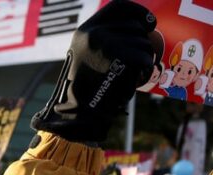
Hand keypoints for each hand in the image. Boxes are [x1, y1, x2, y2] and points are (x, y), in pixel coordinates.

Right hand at [31, 0, 155, 142]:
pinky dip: (145, 69)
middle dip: (141, 43)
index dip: (137, 12)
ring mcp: (106, 44)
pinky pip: (144, 57)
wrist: (79, 112)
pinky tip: (136, 79)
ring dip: (144, 59)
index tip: (148, 23)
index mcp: (84, 31)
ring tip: (131, 73)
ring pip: (143, 43)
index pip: (118, 6)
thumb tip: (139, 27)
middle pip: (134, 27)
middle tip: (135, 62)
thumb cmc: (87, 88)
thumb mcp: (87, 55)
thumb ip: (106, 38)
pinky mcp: (119, 57)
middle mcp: (93, 34)